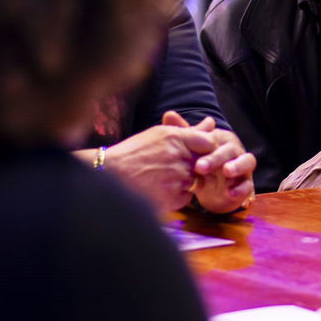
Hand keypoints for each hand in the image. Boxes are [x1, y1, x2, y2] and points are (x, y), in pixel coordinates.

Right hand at [95, 121, 219, 213]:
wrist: (109, 176)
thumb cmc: (133, 153)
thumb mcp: (159, 135)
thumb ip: (189, 131)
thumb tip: (211, 123)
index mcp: (174, 137)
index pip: (208, 142)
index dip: (206, 149)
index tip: (197, 153)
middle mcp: (178, 156)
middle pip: (203, 163)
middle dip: (194, 166)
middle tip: (173, 168)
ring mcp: (177, 178)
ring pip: (195, 180)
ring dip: (184, 181)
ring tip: (162, 178)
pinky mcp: (173, 197)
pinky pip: (186, 197)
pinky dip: (178, 195)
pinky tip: (160, 190)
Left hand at [161, 111, 255, 213]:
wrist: (212, 192)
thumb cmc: (202, 165)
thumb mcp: (191, 151)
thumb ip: (183, 134)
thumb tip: (169, 115)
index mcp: (222, 140)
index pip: (217, 138)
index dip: (206, 143)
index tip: (192, 152)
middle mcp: (236, 151)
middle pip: (231, 149)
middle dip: (216, 157)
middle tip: (200, 167)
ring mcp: (243, 168)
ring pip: (247, 161)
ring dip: (237, 166)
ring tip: (227, 172)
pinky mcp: (247, 185)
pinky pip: (248, 185)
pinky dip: (241, 189)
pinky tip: (230, 193)